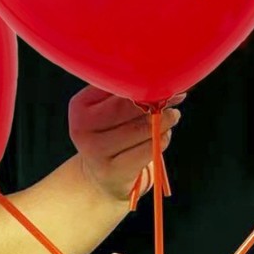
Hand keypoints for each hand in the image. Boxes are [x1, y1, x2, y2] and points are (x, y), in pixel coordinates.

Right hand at [69, 88, 183, 203]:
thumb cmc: (112, 136)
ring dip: (163, 120)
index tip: (161, 80)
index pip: (114, 87)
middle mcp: (82, 129)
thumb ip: (127, 92)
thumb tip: (162, 75)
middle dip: (155, 100)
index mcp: (79, 107)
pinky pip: (148, 149)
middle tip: (174, 98)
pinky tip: (163, 136)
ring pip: (141, 128)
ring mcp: (95, 152)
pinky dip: (161, 139)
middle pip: (126, 107)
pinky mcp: (113, 171)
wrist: (101, 178)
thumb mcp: (108, 110)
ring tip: (172, 116)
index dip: (141, 82)